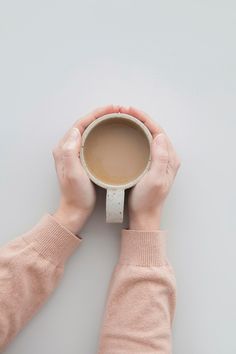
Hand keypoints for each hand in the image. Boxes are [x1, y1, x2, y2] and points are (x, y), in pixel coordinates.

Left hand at [53, 105, 119, 233]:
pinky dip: (103, 132)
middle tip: (119, 110)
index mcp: (64, 148)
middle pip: (86, 124)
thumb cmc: (75, 194)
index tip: (113, 109)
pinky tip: (113, 133)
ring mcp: (76, 153)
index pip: (81, 123)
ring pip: (90, 130)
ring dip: (103, 121)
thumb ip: (70, 151)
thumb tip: (77, 130)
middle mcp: (68, 147)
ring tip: (118, 117)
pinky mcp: (83, 159)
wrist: (76, 210)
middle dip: (102, 114)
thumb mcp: (72, 173)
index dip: (97, 113)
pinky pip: (93, 139)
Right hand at [120, 106, 180, 229]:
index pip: (158, 130)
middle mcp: (166, 157)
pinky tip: (125, 134)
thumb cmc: (148, 200)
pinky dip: (135, 135)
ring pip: (148, 136)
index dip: (144, 117)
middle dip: (139, 118)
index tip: (129, 110)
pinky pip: (143, 144)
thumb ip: (160, 158)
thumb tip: (160, 135)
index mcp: (170, 158)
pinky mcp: (150, 165)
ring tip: (123, 118)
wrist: (144, 216)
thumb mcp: (155, 179)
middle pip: (153, 130)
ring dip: (137, 125)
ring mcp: (158, 161)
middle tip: (123, 111)